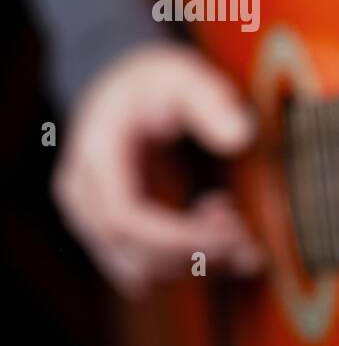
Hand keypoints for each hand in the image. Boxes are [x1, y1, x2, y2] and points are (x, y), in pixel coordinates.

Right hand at [52, 43, 263, 296]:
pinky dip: (189, 262)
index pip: (125, 218)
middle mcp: (85, 196)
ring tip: (237, 225)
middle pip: (134, 254)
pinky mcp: (116, 234)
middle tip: (246, 232)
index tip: (230, 233)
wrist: (125, 88)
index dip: (178, 237)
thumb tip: (240, 137)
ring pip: (143, 270)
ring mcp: (94, 219)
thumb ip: (212, 101)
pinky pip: (149, 267)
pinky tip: (220, 229)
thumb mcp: (186, 75)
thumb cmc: (155, 82)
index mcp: (97, 155)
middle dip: (196, 254)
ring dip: (197, 262)